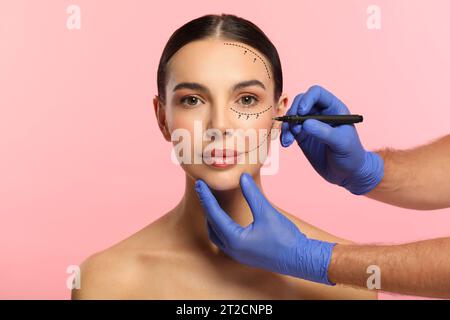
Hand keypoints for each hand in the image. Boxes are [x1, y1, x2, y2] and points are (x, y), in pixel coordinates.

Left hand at [194, 172, 335, 284]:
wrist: (300, 259)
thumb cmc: (285, 238)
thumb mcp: (267, 212)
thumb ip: (252, 194)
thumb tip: (243, 177)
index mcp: (235, 239)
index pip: (214, 214)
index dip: (206, 197)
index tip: (199, 184)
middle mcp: (232, 249)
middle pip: (212, 225)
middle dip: (207, 207)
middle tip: (204, 190)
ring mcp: (237, 255)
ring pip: (216, 235)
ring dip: (212, 219)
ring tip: (212, 202)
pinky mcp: (244, 256)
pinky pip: (225, 241)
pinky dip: (221, 228)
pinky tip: (225, 219)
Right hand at [280, 85, 383, 194]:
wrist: (348, 174)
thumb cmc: (351, 155)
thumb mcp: (342, 143)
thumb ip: (324, 132)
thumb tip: (305, 124)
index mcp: (333, 108)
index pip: (317, 93)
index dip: (307, 99)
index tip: (301, 112)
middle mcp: (320, 113)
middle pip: (300, 102)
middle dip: (293, 112)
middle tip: (293, 126)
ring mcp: (310, 125)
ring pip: (292, 116)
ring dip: (286, 126)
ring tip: (288, 140)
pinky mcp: (302, 137)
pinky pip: (289, 130)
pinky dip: (284, 135)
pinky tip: (286, 144)